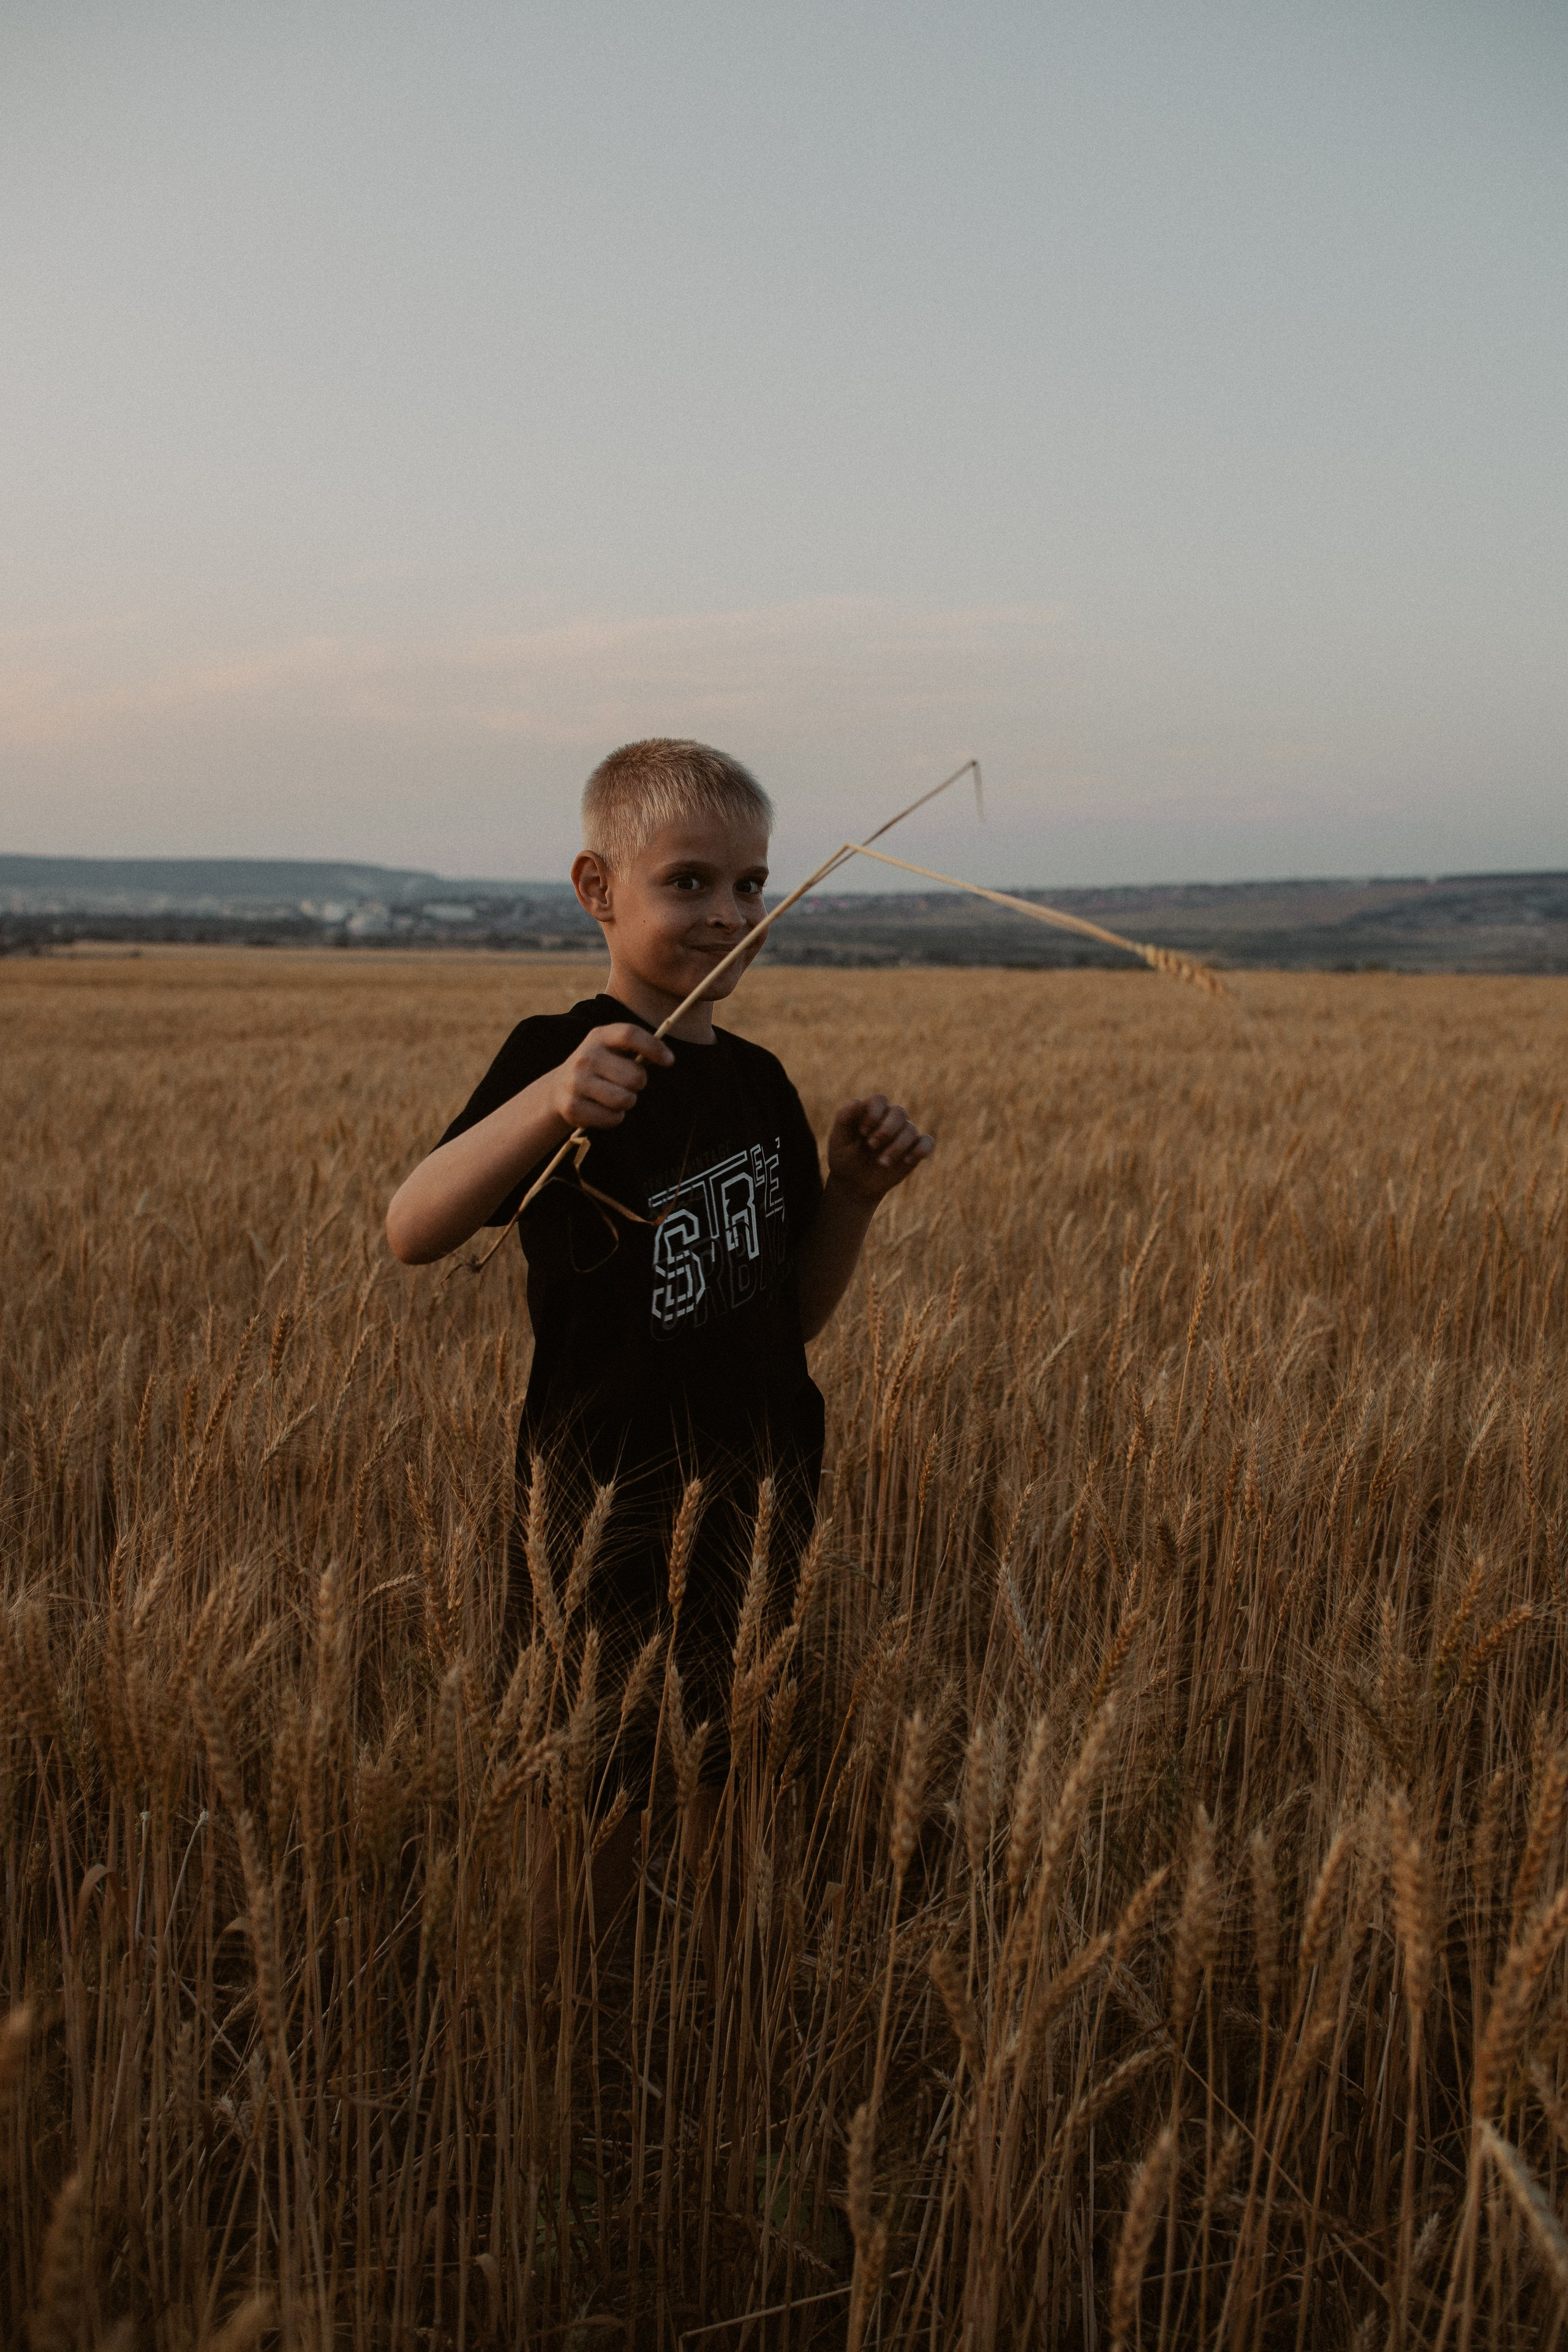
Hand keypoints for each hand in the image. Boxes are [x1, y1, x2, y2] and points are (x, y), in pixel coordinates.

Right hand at [548, 1024, 673, 1130]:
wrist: (557, 1089)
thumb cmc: (599, 1067)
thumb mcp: (612, 1049)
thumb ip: (636, 1049)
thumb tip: (666, 1058)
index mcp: (599, 1036)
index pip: (629, 1034)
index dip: (653, 1047)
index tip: (669, 1061)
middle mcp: (586, 1057)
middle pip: (634, 1076)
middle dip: (639, 1083)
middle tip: (628, 1084)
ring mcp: (576, 1082)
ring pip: (624, 1100)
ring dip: (627, 1102)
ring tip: (615, 1096)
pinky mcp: (573, 1107)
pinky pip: (612, 1118)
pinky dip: (614, 1118)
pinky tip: (603, 1109)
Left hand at [825, 1095, 934, 1202]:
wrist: (855, 1184)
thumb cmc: (844, 1158)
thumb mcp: (838, 1140)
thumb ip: (844, 1119)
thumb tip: (857, 1101)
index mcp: (871, 1112)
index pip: (879, 1100)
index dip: (874, 1113)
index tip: (862, 1132)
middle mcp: (889, 1119)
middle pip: (899, 1112)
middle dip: (887, 1129)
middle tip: (871, 1146)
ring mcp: (903, 1134)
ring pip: (911, 1129)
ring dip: (897, 1146)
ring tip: (882, 1163)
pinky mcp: (914, 1150)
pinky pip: (927, 1142)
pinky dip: (921, 1150)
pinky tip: (907, 1160)